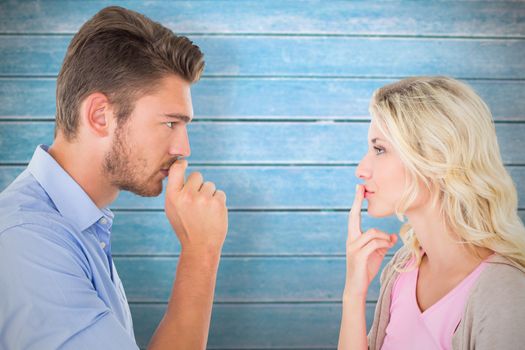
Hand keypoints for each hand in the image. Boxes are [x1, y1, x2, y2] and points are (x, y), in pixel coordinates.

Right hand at [164, 160, 227, 254]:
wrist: (200, 246)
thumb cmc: (185, 226)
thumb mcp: (172, 209)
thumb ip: (175, 190)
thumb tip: (179, 167)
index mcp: (173, 196)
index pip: (176, 169)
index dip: (182, 164)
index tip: (184, 163)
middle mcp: (187, 195)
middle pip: (197, 176)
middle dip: (199, 185)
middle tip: (197, 203)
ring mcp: (203, 199)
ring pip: (210, 185)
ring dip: (209, 195)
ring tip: (204, 212)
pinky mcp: (217, 202)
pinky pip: (220, 193)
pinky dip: (218, 202)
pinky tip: (212, 214)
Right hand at [344, 184, 396, 298]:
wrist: (356, 287)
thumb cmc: (365, 269)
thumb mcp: (376, 253)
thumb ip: (383, 243)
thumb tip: (393, 237)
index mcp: (353, 237)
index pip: (354, 216)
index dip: (356, 202)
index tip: (358, 188)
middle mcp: (350, 239)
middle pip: (353, 216)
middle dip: (357, 201)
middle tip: (360, 187)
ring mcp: (353, 247)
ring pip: (372, 232)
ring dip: (384, 237)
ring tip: (389, 243)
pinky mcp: (358, 255)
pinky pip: (375, 243)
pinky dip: (384, 243)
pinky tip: (388, 246)